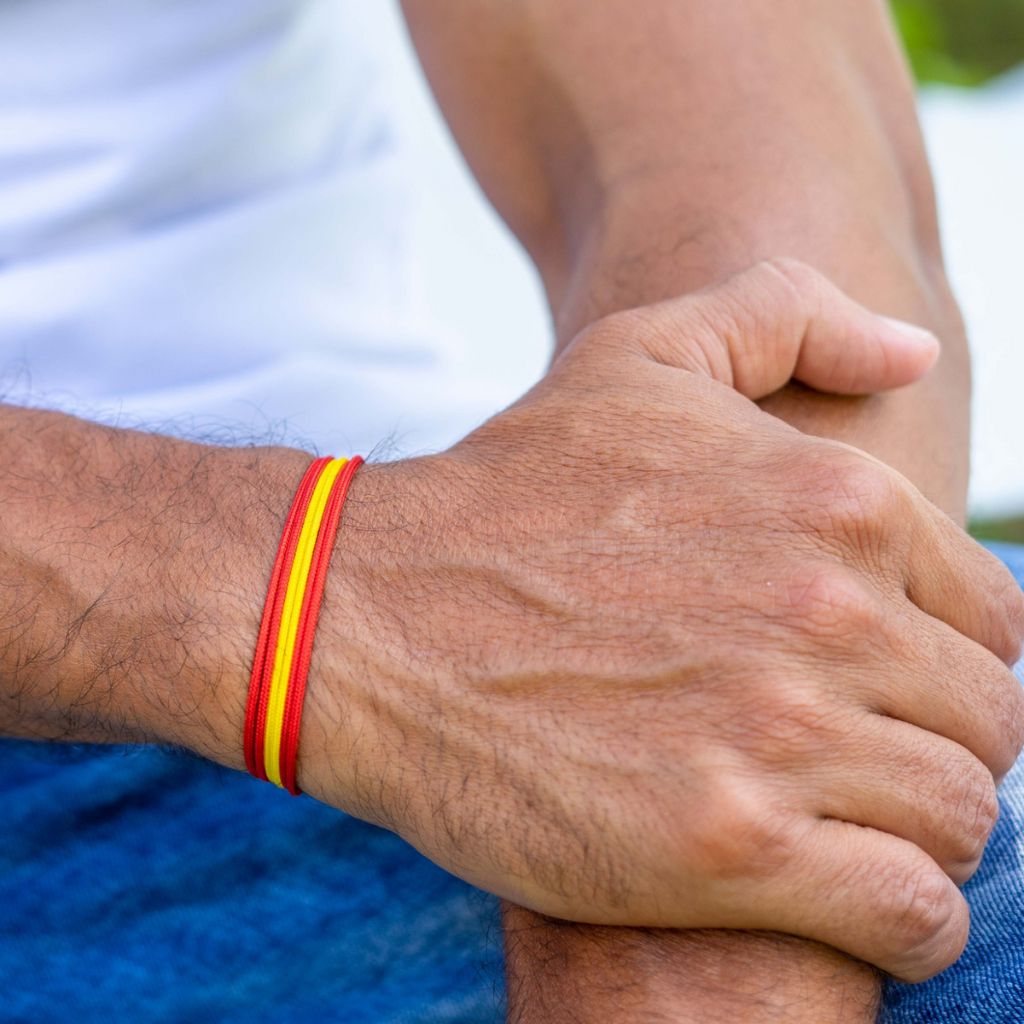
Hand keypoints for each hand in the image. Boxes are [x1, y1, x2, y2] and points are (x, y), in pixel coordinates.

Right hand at [301, 260, 1023, 981]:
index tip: (882, 687)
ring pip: (958, 817)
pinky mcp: (728, 847)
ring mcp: (780, 733)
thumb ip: (790, 317)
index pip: (991, 617)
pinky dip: (905, 922)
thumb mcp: (639, 357)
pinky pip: (909, 912)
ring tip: (846, 828)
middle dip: (934, 744)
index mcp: (838, 503)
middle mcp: (829, 612)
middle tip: (852, 761)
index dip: (945, 658)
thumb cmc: (506, 492)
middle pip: (984, 720)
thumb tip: (912, 349)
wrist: (369, 618)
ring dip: (920, 833)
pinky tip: (846, 897)